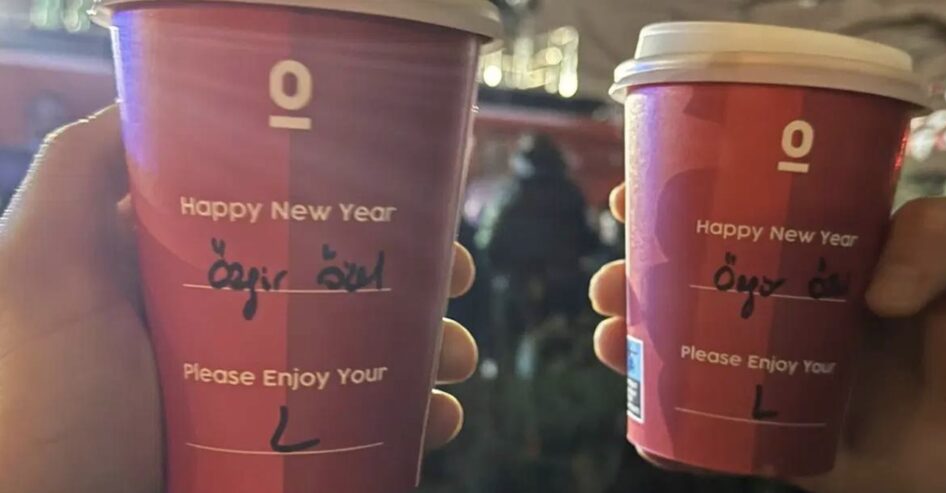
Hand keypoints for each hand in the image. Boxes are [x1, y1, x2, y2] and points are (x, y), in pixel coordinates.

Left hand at [0, 106, 478, 492]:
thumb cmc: (33, 408)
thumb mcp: (38, 271)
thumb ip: (77, 173)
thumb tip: (152, 97)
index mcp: (184, 273)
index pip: (286, 217)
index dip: (354, 202)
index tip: (413, 196)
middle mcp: (226, 326)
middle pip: (339, 284)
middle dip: (411, 278)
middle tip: (455, 277)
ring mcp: (256, 392)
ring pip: (364, 357)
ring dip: (428, 350)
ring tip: (458, 359)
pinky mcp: (276, 451)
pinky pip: (361, 431)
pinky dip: (412, 423)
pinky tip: (441, 419)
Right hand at [590, 183, 945, 492]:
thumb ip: (944, 233)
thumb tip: (871, 290)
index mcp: (826, 255)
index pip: (743, 213)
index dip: (684, 197)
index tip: (635, 190)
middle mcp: (792, 305)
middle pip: (697, 278)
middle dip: (639, 270)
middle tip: (613, 272)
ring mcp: (778, 367)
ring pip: (688, 344)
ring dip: (636, 332)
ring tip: (610, 325)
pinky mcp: (777, 429)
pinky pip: (708, 423)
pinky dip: (661, 412)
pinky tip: (634, 392)